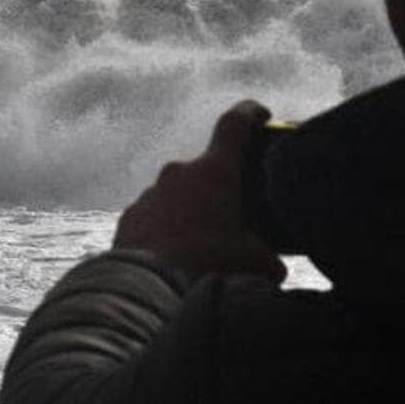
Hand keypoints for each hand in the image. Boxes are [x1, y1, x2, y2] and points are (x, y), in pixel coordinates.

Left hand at [113, 100, 284, 282]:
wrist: (150, 289)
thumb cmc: (209, 267)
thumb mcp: (258, 265)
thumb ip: (271, 257)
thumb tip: (275, 266)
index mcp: (215, 172)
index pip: (235, 125)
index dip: (250, 114)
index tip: (260, 115)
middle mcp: (179, 173)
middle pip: (206, 170)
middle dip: (220, 190)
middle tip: (233, 216)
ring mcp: (150, 193)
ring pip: (178, 195)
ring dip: (191, 213)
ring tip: (202, 247)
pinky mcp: (129, 216)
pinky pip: (154, 216)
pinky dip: (166, 230)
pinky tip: (175, 257)